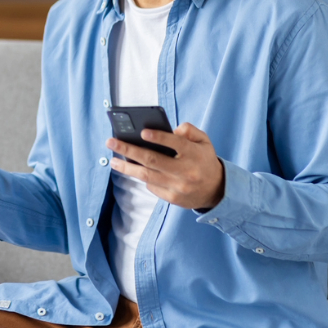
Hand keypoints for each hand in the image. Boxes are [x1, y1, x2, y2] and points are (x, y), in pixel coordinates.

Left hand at [106, 123, 224, 209]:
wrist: (216, 190)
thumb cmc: (204, 160)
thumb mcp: (204, 141)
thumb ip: (190, 131)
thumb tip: (173, 129)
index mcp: (194, 154)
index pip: (176, 144)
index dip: (159, 138)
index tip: (142, 132)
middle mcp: (186, 171)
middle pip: (153, 160)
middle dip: (129, 150)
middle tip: (111, 142)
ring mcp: (178, 186)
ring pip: (147, 176)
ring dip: (127, 167)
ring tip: (113, 161)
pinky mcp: (172, 198)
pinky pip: (151, 187)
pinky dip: (142, 177)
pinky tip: (133, 170)